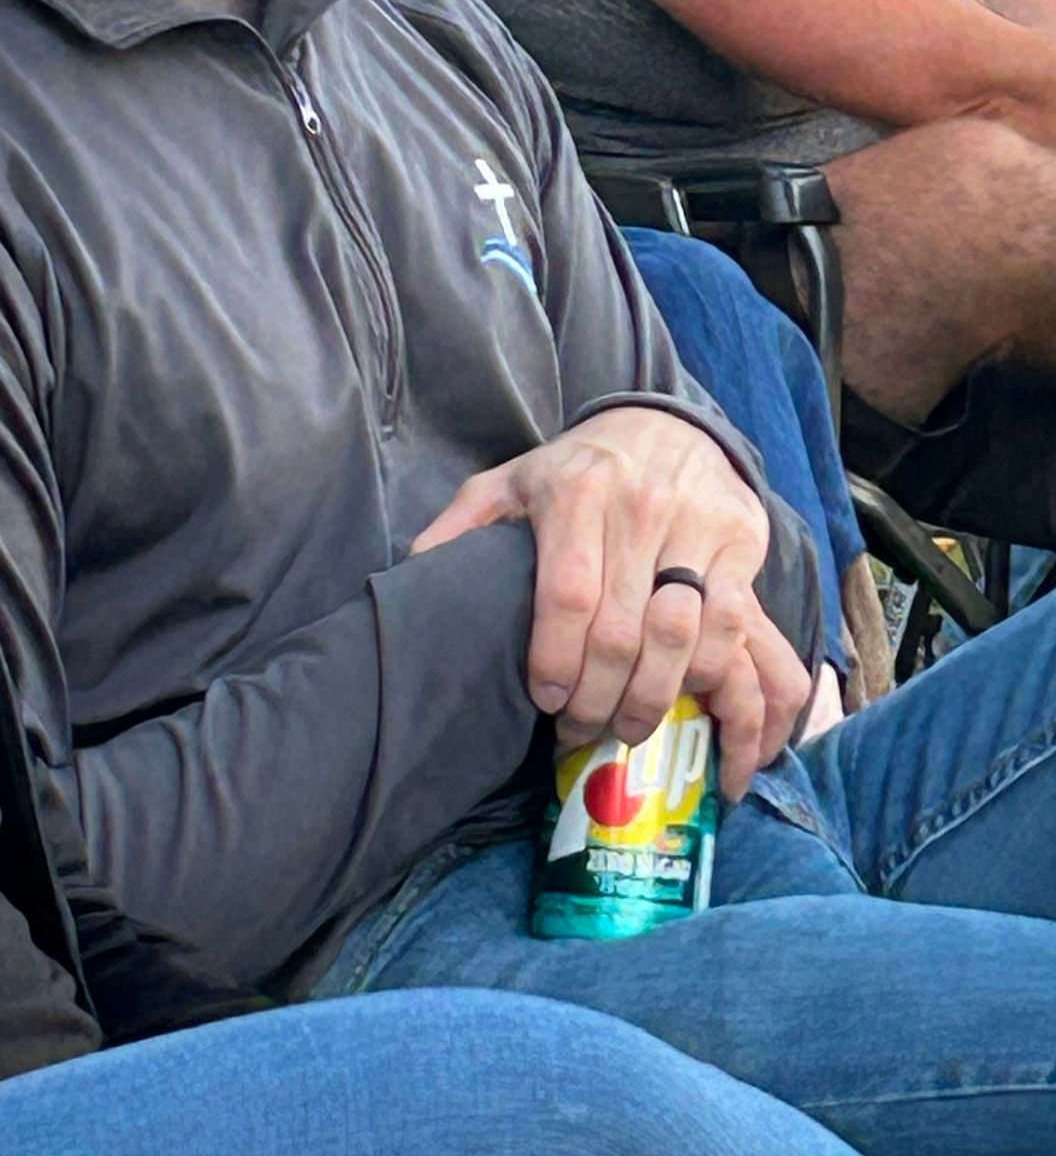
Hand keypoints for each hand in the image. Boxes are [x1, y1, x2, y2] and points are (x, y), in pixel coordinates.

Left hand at [412, 407, 807, 794]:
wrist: (666, 424)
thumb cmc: (578, 469)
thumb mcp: (512, 480)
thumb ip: (463, 524)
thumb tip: (414, 567)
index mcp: (574, 493)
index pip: (568, 595)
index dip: (557, 660)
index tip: (546, 701)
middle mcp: (638, 506)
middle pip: (622, 630)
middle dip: (600, 698)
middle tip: (582, 731)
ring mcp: (695, 523)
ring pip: (681, 634)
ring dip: (655, 697)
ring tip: (628, 727)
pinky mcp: (741, 540)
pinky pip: (730, 623)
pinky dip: (708, 672)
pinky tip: (686, 696)